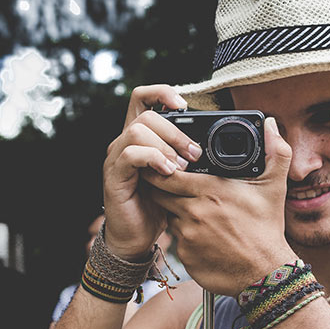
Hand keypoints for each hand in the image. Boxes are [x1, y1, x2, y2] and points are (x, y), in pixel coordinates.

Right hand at [102, 85, 201, 259]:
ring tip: (181, 167)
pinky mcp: (114, 175)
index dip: (162, 92)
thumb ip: (189, 156)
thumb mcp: (180, 175)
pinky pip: (130, 154)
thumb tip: (215, 145)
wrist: (138, 236)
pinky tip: (168, 173)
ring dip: (166, 146)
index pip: (143, 97)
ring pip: (137, 130)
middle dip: (176, 131)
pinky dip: (153, 159)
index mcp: (142, 136)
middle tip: (195, 154)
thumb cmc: (159, 203)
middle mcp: (125, 141)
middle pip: (146, 114)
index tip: (184, 106)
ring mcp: (117, 157)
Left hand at [141, 117, 296, 295]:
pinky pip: (175, 239)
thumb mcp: (274, 187)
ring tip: (193, 210)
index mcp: (212, 189)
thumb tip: (269, 123)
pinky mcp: (184, 255)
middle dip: (162, 186)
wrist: (264, 274)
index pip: (169, 173)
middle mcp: (195, 211)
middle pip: (160, 192)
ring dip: (173, 210)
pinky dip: (183, 234)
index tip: (170, 166)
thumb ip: (274, 151)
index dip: (165, 168)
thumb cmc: (267, 229)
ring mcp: (187, 235)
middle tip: (173, 185)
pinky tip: (200, 234)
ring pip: (167, 214)